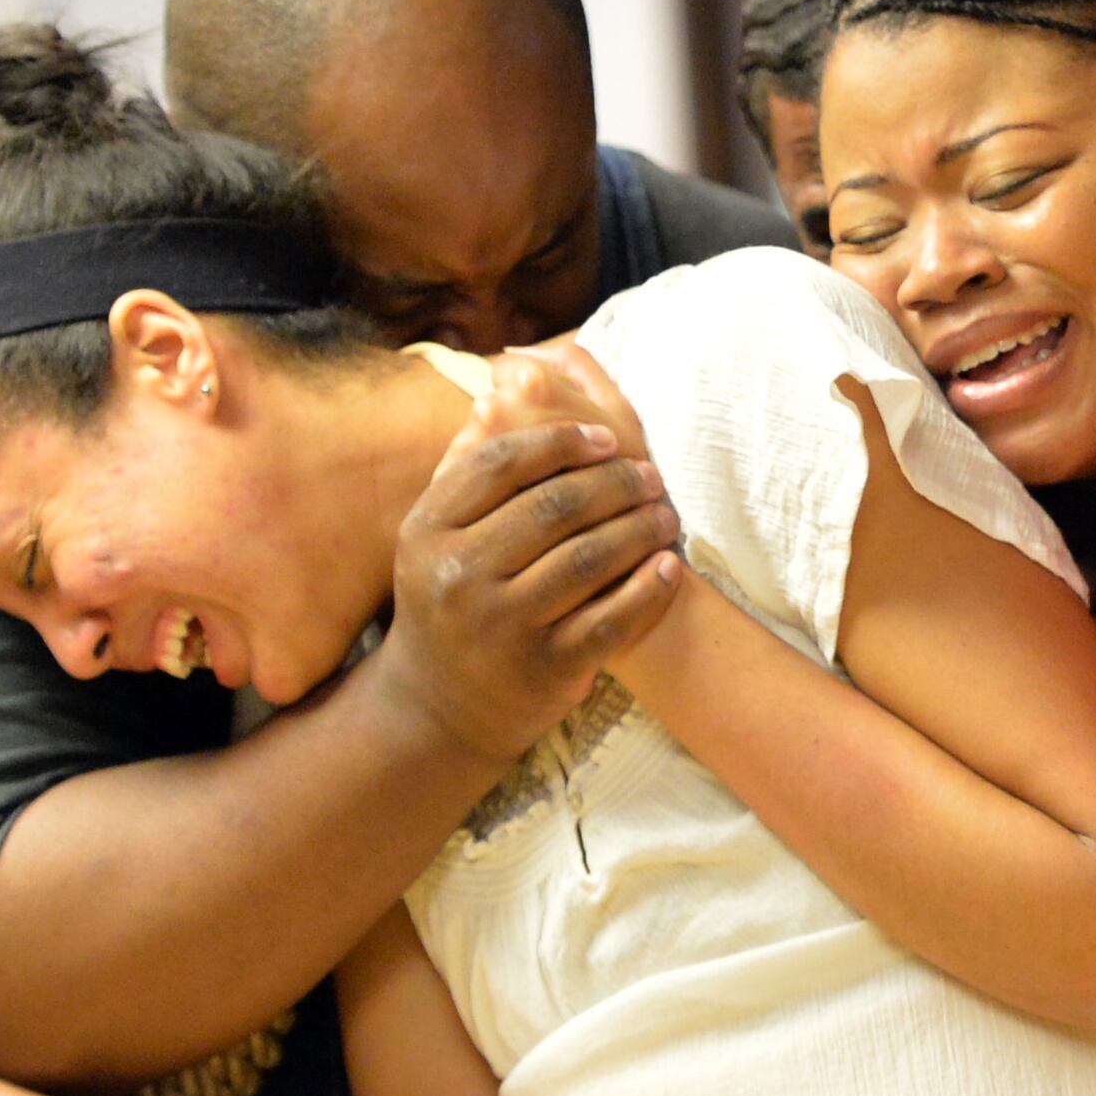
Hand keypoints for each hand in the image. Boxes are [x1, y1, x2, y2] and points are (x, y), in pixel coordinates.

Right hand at [373, 354, 683, 761]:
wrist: (437, 708)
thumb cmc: (447, 601)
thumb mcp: (435, 535)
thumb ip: (466, 467)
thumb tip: (497, 387)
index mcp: (428, 529)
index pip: (502, 464)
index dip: (561, 442)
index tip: (605, 439)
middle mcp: (459, 575)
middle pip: (554, 506)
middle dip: (614, 484)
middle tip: (651, 475)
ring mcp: (502, 625)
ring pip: (589, 558)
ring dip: (639, 528)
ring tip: (665, 514)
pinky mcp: (544, 669)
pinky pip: (611, 618)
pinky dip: (647, 589)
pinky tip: (667, 567)